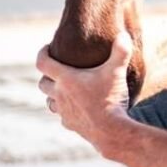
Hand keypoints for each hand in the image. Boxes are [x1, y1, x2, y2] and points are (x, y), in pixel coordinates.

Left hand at [37, 32, 132, 154]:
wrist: (111, 132)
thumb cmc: (111, 99)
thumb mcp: (117, 72)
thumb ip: (120, 51)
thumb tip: (123, 34)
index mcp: (66, 79)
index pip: (43, 63)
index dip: (42, 53)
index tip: (48, 48)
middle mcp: (59, 95)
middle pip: (43, 83)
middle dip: (47, 75)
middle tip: (58, 69)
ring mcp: (63, 112)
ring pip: (49, 101)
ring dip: (53, 94)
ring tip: (65, 90)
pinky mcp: (70, 124)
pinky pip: (62, 116)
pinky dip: (66, 110)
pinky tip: (77, 109)